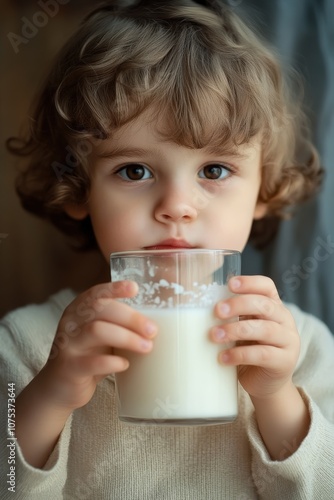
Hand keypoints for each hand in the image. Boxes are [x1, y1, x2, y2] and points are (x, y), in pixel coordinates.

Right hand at [39, 281, 156, 410]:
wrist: (59, 388)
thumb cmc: (88, 355)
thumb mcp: (100, 334)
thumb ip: (118, 324)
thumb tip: (155, 323)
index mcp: (79, 310)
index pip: (96, 293)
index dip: (114, 288)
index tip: (134, 288)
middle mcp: (71, 323)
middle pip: (100, 309)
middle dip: (131, 318)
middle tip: (152, 330)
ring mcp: (68, 345)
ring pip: (97, 330)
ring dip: (127, 337)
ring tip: (146, 347)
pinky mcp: (69, 368)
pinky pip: (92, 362)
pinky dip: (113, 362)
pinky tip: (125, 364)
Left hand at [211, 275, 299, 399]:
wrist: (265, 382)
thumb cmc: (248, 348)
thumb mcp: (242, 327)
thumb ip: (231, 315)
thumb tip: (200, 304)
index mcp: (274, 306)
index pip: (267, 286)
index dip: (250, 282)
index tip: (230, 284)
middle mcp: (285, 320)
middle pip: (265, 305)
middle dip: (239, 305)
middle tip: (217, 311)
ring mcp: (288, 341)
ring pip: (265, 329)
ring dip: (236, 330)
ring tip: (214, 336)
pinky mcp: (285, 362)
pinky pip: (263, 355)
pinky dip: (240, 355)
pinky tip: (223, 357)